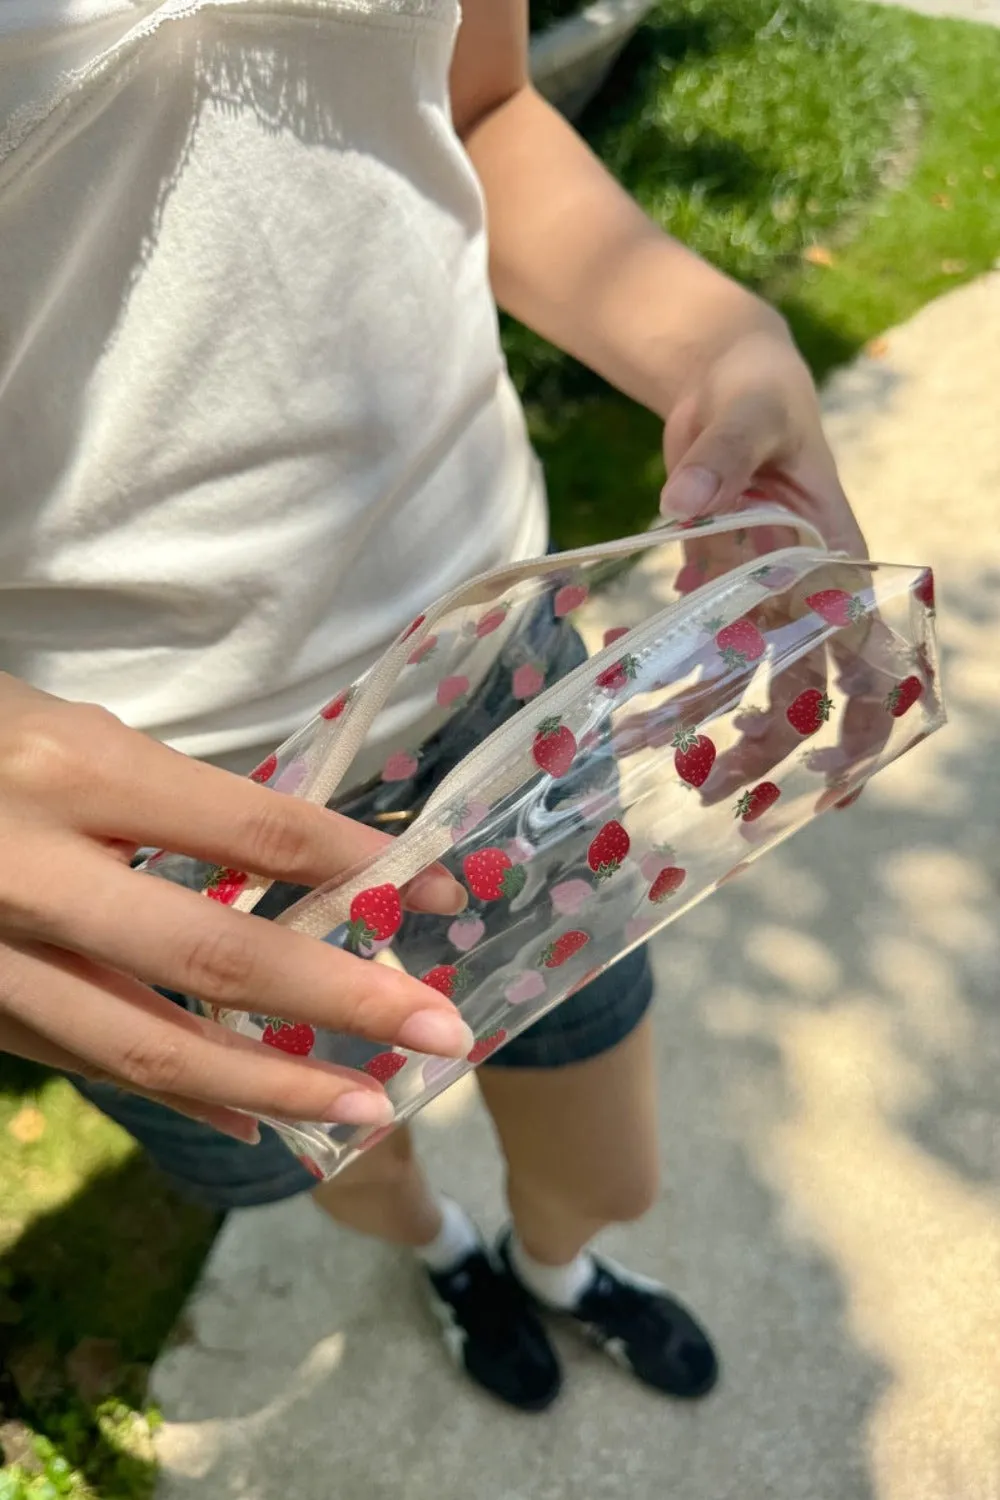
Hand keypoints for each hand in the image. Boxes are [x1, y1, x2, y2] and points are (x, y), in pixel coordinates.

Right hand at [0, 676, 469, 1140]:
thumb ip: (166, 800)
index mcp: (71, 769)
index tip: (444, 889)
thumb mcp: (68, 731)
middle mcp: (32, 870)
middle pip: (215, 957)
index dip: (358, 865)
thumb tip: (296, 864)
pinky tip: (252, 1119)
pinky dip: (178, 1095)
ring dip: (269, 1085)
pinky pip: (86, 1063)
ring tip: (365, 1108)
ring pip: (145, 1047)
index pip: (252, 828)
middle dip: (343, 1001)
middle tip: (445, 1034)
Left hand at [656, 313, 889, 806]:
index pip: (868, 656)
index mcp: (837, 560)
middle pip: (799, 689)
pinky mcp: (716, 588)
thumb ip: (718, 458)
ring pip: (748, 681)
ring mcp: (758, 595)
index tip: (839, 782)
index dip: (862, 723)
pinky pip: (700, 648)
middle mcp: (804, 590)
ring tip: (662, 760)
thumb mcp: (748, 413)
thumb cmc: (759, 393)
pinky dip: (674, 681)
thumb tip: (681, 503)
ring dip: (712, 726)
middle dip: (766, 748)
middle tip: (713, 789)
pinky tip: (637, 714)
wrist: (726, 381)